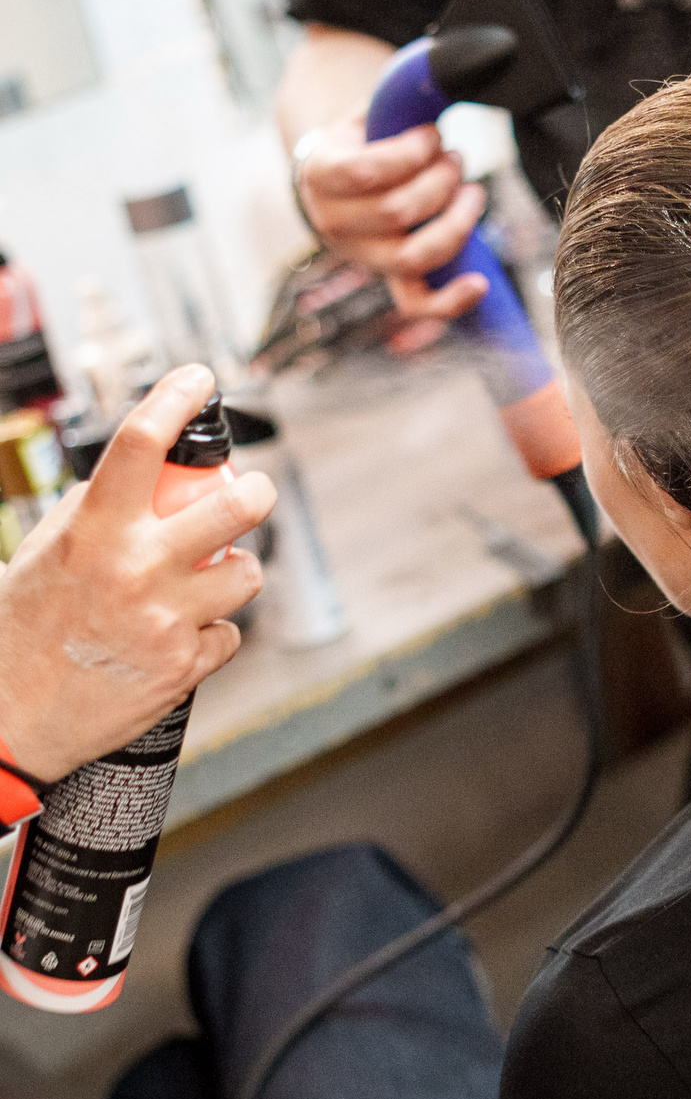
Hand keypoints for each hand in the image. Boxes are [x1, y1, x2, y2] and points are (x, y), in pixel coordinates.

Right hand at [0, 366, 276, 781]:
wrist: (10, 720)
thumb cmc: (20, 633)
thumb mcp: (43, 556)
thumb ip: (91, 513)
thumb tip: (141, 476)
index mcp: (92, 532)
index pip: (141, 442)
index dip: (176, 398)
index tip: (197, 378)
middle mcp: (135, 569)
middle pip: (235, 506)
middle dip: (257, 491)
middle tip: (255, 490)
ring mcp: (165, 620)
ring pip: (246, 575)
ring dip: (236, 572)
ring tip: (212, 578)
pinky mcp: (185, 667)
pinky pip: (228, 634)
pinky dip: (212, 632)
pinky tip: (181, 635)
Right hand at [295, 115, 488, 319]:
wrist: (335, 180)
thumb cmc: (361, 140)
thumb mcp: (366, 112)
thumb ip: (395, 98)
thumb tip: (442, 71)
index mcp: (321, 174)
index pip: (365, 173)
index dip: (410, 154)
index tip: (433, 135)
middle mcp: (335, 223)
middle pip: (397, 213)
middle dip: (440, 181)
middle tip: (456, 159)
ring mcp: (363, 256)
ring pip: (413, 256)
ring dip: (455, 224)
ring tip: (473, 193)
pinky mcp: (388, 279)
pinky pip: (416, 304)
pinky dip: (450, 301)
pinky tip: (479, 283)